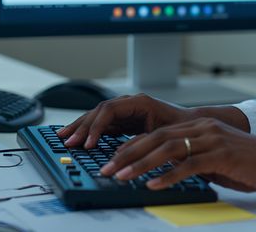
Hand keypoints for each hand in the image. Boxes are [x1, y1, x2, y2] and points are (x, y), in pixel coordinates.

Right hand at [56, 93, 193, 149]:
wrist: (193, 126)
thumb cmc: (182, 129)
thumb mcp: (162, 136)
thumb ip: (142, 141)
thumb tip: (121, 153)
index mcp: (140, 102)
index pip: (109, 110)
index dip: (96, 126)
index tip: (87, 143)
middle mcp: (131, 104)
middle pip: (99, 111)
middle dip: (82, 126)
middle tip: (66, 141)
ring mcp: (127, 111)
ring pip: (98, 116)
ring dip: (81, 127)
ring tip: (62, 137)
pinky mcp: (126, 120)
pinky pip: (103, 123)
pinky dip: (90, 130)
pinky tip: (78, 138)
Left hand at [99, 117, 255, 194]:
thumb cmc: (253, 165)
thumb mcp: (218, 158)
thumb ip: (194, 159)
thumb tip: (166, 170)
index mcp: (201, 126)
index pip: (158, 133)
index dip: (133, 146)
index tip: (113, 160)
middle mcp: (204, 128)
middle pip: (157, 138)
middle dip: (128, 154)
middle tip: (107, 168)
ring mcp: (213, 139)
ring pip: (168, 149)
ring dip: (140, 164)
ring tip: (121, 176)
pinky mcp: (222, 155)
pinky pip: (189, 165)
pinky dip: (168, 176)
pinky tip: (152, 185)